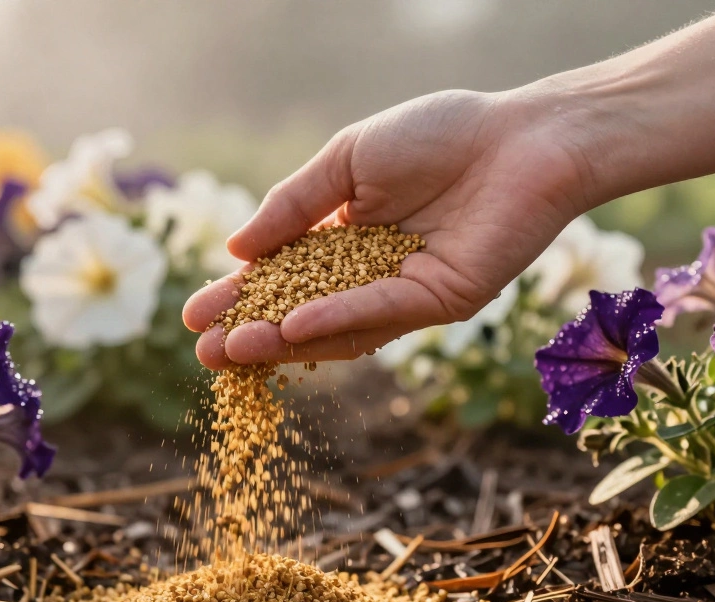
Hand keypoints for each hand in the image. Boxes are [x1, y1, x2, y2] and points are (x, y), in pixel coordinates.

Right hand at [182, 89, 597, 368]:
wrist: (520, 136)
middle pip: (301, 312)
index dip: (239, 296)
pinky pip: (379, 312)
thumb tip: (235, 250)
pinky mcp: (439, 300)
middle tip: (205, 352)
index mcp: (345, 237)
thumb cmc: (438, 135)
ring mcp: (404, 292)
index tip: (194, 316)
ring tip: (234, 347)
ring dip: (283, 339)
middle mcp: (370, 272)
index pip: (282, 276)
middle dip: (252, 332)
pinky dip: (336, 320)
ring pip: (335, 326)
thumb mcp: (346, 161)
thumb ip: (294, 205)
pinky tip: (293, 325)